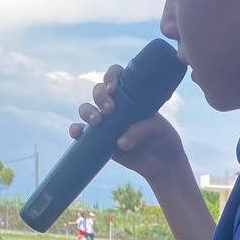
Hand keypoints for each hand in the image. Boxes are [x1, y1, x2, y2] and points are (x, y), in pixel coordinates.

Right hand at [71, 65, 188, 182]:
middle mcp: (117, 105)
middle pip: (98, 91)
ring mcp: (106, 122)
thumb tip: (120, 141)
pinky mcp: (99, 139)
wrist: (162, 164)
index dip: (111, 76)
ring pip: (87, 109)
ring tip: (97, 122)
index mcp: (132, 95)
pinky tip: (77, 133)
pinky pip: (81, 132)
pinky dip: (76, 130)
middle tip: (111, 109)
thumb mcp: (159, 131)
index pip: (117, 75)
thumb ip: (142, 130)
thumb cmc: (163, 140)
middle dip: (101, 96)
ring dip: (88, 112)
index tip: (113, 88)